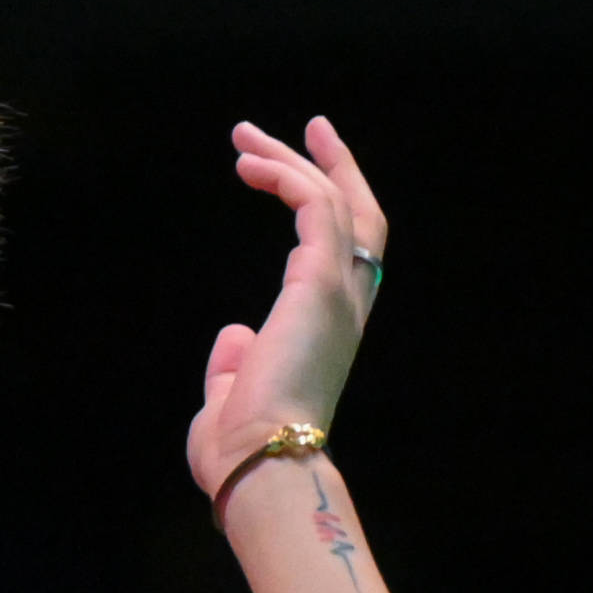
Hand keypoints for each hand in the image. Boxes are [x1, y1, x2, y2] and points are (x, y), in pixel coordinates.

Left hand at [184, 114, 386, 501]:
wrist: (262, 465)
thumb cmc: (242, 449)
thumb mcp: (233, 397)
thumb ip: (236, 364)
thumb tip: (236, 336)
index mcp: (329, 333)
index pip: (344, 257)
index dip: (330, 209)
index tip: (297, 175)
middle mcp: (345, 307)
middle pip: (359, 218)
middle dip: (335, 168)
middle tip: (310, 127)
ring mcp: (338, 293)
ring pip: (333, 201)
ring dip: (292, 161)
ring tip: (245, 137)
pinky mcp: (319, 281)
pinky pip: (313, 206)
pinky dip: (286, 176)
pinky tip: (251, 165)